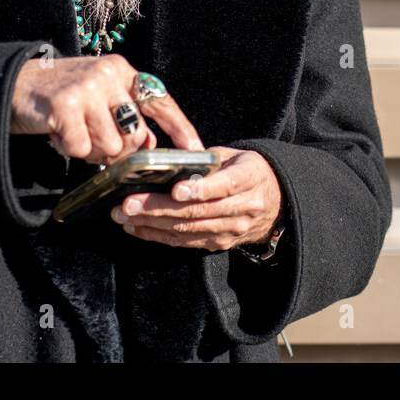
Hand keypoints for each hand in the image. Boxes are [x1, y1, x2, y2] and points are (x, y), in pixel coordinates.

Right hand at [10, 54, 204, 165]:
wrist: (13, 85)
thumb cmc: (63, 97)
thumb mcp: (99, 99)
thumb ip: (127, 117)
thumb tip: (149, 142)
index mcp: (122, 70)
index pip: (160, 101)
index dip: (180, 127)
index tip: (196, 148)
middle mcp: (108, 74)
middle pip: (134, 134)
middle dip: (119, 150)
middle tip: (95, 142)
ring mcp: (87, 88)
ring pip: (110, 146)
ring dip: (92, 150)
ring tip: (74, 133)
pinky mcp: (64, 105)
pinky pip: (81, 149)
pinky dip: (70, 149)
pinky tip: (59, 133)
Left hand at [110, 146, 282, 250]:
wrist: (276, 203)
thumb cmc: (248, 171)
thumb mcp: (235, 157)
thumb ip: (207, 159)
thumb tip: (169, 159)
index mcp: (248, 179)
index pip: (224, 186)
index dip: (199, 189)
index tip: (176, 190)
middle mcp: (241, 209)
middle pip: (197, 211)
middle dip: (158, 208)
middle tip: (128, 204)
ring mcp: (230, 230)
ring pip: (187, 230)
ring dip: (152, 224)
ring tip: (124, 216)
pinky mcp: (218, 243)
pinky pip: (185, 242)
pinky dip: (158, 235)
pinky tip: (136, 227)